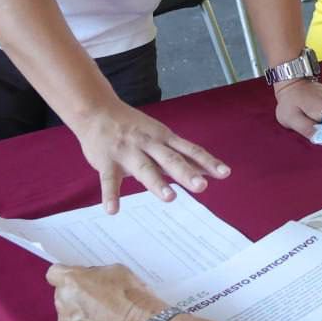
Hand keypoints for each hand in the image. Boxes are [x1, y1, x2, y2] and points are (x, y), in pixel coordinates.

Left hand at [48, 263, 162, 320]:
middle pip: (62, 295)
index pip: (54, 273)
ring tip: (104, 316)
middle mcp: (64, 305)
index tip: (77, 278)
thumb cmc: (133, 299)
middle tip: (98, 297)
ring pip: (68, 314)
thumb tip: (88, 279)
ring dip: (80, 313)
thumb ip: (94, 274)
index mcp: (71, 283)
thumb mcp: (117, 271)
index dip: (67, 275)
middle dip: (76, 294)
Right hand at [70, 102, 229, 213]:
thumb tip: (206, 171)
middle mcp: (149, 144)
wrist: (96, 110)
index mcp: (164, 139)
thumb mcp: (159, 137)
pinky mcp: (106, 161)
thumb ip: (179, 155)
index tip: (225, 173)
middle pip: (171, 159)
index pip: (190, 151)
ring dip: (157, 183)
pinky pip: (109, 180)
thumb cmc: (132, 127)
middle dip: (186, 173)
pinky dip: (110, 195)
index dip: (208, 162)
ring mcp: (128, 152)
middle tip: (201, 186)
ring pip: (144, 168)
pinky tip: (113, 210)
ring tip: (170, 198)